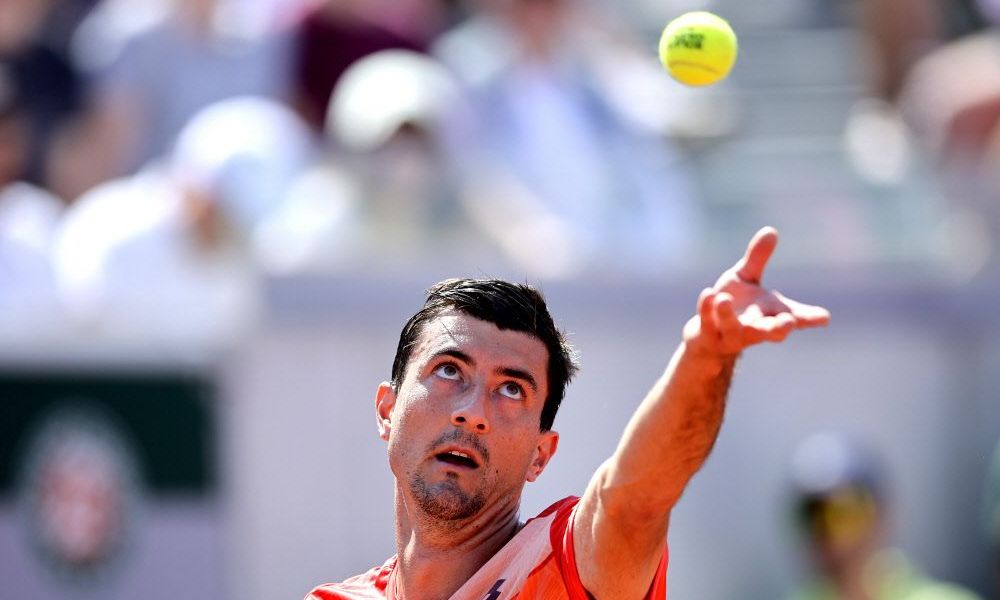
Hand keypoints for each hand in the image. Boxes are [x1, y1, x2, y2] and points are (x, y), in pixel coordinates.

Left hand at [684, 227, 829, 355]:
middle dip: (778, 329)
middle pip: (770, 332)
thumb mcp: (745, 279)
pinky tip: (708, 294)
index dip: (810, 318)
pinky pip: (706, 324)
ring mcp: (730, 335)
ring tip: (723, 299)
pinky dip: (707, 309)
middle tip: (788, 325)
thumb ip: (757, 259)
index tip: (824, 318)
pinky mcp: (708, 335)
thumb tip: (771, 230)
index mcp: (769, 315)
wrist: (707, 336)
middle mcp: (754, 329)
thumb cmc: (734, 307)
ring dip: (728, 316)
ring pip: (732, 329)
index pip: (795, 318)